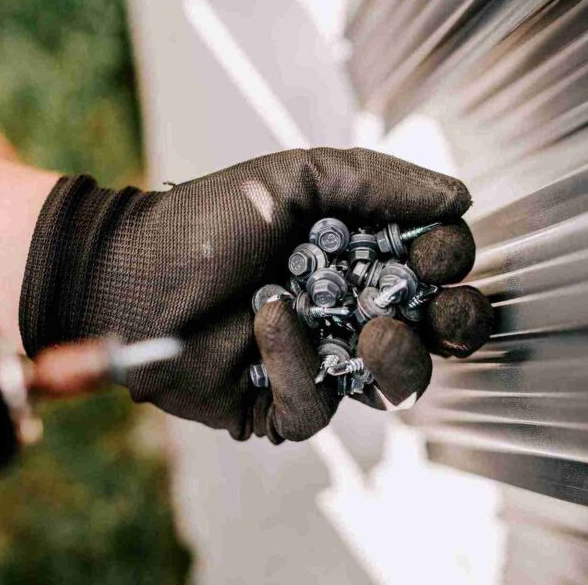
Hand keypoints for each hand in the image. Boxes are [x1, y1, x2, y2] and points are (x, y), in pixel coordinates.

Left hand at [20, 148, 488, 440]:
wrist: (129, 270)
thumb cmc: (208, 219)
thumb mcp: (295, 179)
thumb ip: (377, 181)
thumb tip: (458, 195)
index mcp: (360, 254)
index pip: (436, 266)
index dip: (449, 261)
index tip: (434, 250)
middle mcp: (349, 308)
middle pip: (437, 332)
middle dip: (455, 322)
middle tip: (438, 309)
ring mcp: (319, 360)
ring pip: (396, 384)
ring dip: (398, 357)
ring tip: (371, 331)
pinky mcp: (279, 405)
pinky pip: (316, 407)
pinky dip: (298, 365)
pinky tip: (268, 321)